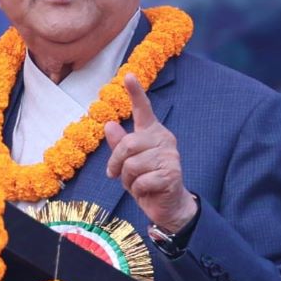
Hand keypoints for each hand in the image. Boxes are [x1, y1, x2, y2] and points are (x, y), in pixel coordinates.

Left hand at [104, 73, 196, 232]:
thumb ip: (119, 145)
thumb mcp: (128, 163)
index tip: (128, 75)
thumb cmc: (146, 180)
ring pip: (132, 165)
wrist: (168, 205)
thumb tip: (109, 125)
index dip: (135, 92)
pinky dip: (138, 191)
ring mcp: (170, 157)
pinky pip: (140, 181)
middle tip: (117, 175)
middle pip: (128, 144)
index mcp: (152, 133)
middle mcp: (164, 139)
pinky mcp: (172, 175)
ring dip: (127, 180)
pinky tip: (148, 191)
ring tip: (138, 184)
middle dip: (116, 164)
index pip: (143, 110)